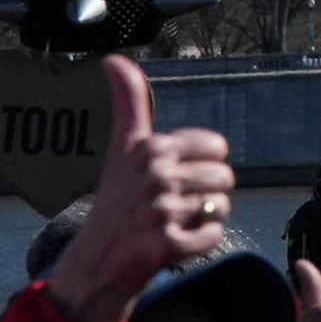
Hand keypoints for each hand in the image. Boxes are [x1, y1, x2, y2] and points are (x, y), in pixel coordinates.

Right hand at [44, 58, 236, 321]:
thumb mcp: (121, 149)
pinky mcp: (167, 244)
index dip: (202, 164)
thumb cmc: (116, 201)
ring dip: (203, 218)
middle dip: (206, 192)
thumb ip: (129, 103)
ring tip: (172, 223)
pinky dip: (201, 242)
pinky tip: (173, 242)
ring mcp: (160, 211)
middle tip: (172, 205)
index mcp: (149, 148)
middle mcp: (155, 175)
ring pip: (222, 205)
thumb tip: (114, 59)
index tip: (172, 175)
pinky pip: (214, 235)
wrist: (96, 263)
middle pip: (224, 176)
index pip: (216, 146)